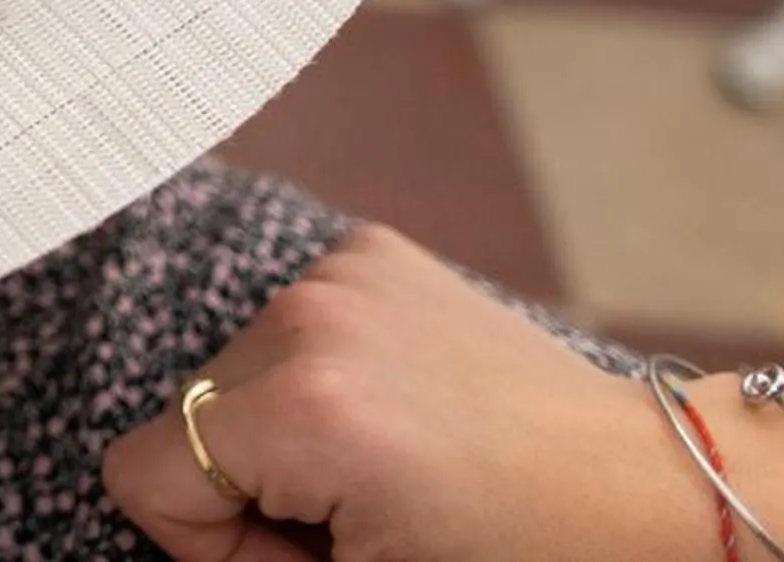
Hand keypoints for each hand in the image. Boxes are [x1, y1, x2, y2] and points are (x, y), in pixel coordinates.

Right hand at [103, 224, 783, 560]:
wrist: (643, 491)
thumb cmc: (519, 553)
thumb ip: (241, 556)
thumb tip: (186, 526)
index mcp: (300, 409)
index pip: (140, 469)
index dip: (204, 540)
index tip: (298, 555)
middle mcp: (306, 320)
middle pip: (186, 412)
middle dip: (246, 479)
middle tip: (346, 521)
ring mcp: (340, 274)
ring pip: (233, 366)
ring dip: (279, 422)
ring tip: (379, 463)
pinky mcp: (369, 252)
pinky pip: (287, 319)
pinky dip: (320, 367)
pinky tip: (394, 405)